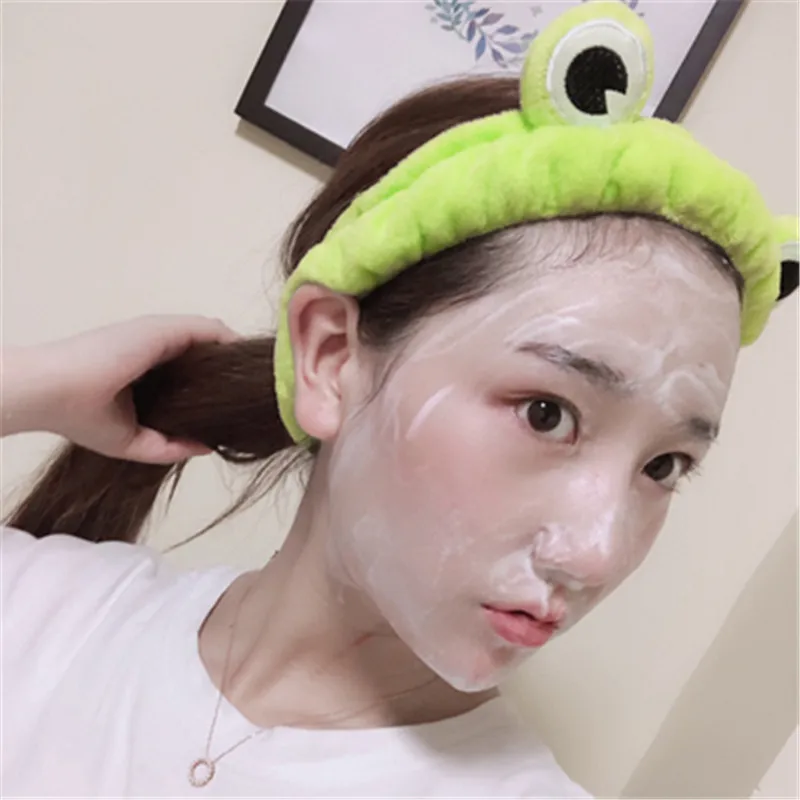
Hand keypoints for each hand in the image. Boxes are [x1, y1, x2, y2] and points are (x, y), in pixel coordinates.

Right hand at [1, 315, 238, 462]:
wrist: (56, 390)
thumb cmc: (87, 416)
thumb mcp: (134, 441)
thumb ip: (171, 446)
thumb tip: (210, 446)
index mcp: (146, 374)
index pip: (191, 376)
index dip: (215, 389)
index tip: (235, 408)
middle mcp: (156, 352)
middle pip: (205, 358)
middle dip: (229, 375)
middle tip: (257, 394)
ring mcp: (161, 337)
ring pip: (210, 343)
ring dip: (233, 359)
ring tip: (260, 379)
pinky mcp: (165, 329)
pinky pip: (210, 332)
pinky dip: (230, 344)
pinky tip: (247, 363)